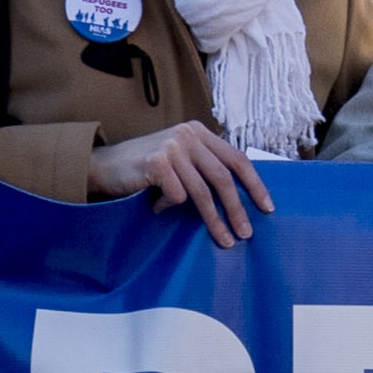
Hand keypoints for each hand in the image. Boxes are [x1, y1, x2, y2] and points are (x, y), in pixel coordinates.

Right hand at [98, 120, 274, 240]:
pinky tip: (156, 205)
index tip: (267, 208)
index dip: (254, 185)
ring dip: (214, 221)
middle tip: (246, 234)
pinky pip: (176, 197)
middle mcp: (188, 135)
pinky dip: (170, 207)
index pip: (236, 158)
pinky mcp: (156, 162)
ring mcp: (172, 147)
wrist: (105, 166)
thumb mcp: (181, 159)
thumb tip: (240, 199)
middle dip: (237, 210)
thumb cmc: (146, 169)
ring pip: (202, 192)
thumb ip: (205, 167)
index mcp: (199, 132)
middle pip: (223, 178)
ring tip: (223, 240)